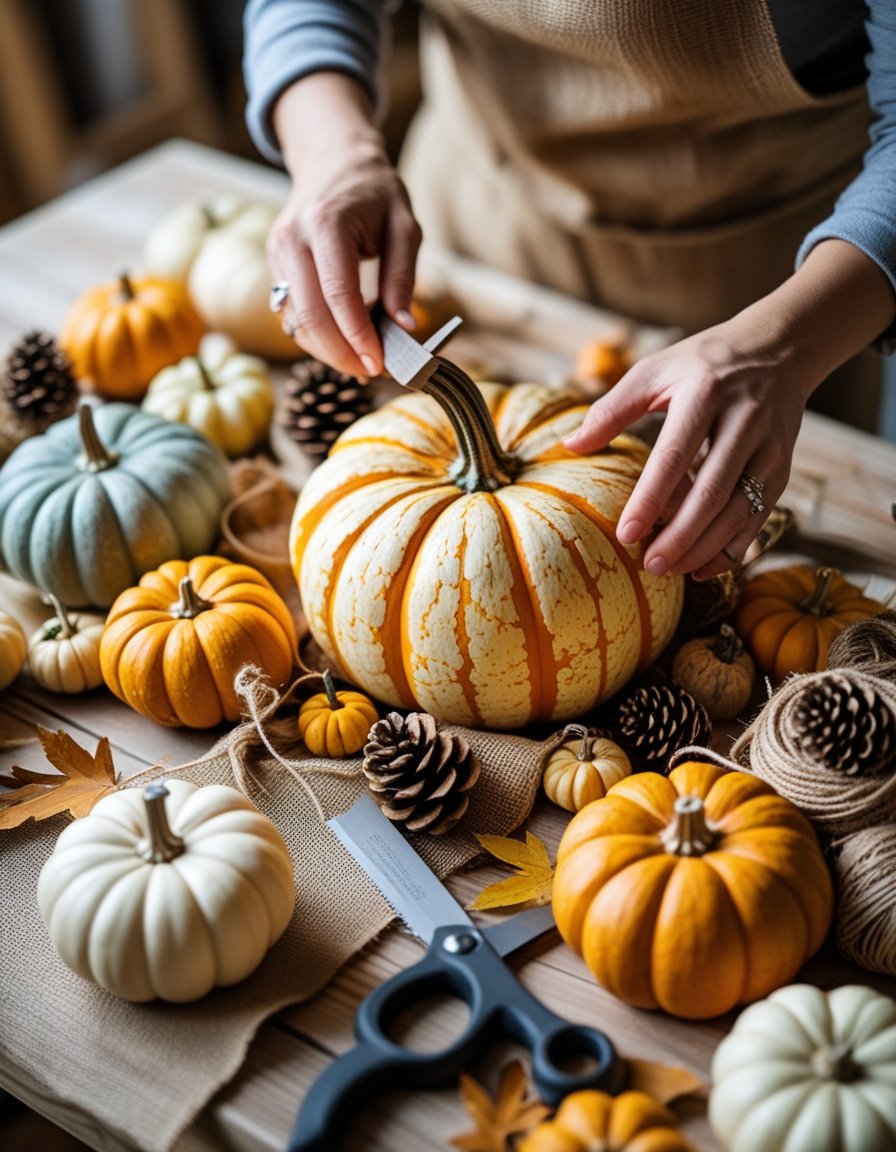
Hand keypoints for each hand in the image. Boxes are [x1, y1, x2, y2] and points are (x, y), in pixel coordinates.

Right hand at [268, 73, 421, 375]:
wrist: (332, 159)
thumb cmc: (374, 192)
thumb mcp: (404, 225)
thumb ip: (402, 276)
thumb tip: (404, 326)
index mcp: (326, 224)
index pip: (338, 295)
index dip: (358, 336)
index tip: (380, 364)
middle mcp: (292, 239)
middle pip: (310, 316)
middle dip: (341, 353)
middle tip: (371, 372)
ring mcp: (277, 252)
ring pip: (295, 321)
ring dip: (327, 350)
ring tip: (360, 362)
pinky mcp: (275, 264)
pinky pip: (292, 312)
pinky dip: (316, 335)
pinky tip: (343, 342)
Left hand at [563, 239, 895, 578]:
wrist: (778, 350)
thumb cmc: (702, 364)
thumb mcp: (654, 371)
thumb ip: (612, 408)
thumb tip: (571, 445)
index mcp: (705, 394)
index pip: (675, 456)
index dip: (651, 499)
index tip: (626, 535)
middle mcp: (745, 422)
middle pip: (713, 492)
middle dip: (681, 536)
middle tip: (650, 566)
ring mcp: (770, 448)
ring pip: (740, 511)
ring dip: (705, 547)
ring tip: (670, 570)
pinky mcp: (782, 469)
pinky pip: (759, 517)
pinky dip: (732, 548)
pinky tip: (702, 567)